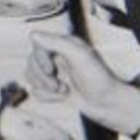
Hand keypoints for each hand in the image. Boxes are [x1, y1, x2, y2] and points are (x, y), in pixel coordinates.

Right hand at [25, 31, 139, 134]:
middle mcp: (57, 56)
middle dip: (42, 77)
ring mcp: (54, 73)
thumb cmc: (99, 79)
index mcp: (64, 44)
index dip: (39, 58)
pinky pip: (36, 90)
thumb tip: (33, 35)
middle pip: (31, 61)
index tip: (51, 70)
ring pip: (31, 76)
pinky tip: (62, 97)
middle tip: (59, 85)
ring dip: (45, 87)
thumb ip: (57, 43)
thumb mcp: (81, 56)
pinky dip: (47, 96)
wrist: (108, 105)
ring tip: (63, 91)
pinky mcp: (52, 87)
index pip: (37, 44)